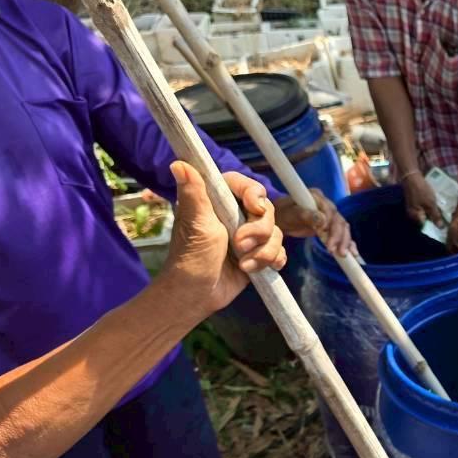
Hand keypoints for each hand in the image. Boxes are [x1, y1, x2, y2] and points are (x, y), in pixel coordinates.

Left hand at [158, 162, 284, 313]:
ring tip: (244, 264)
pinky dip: (272, 260)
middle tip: (239, 245)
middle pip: (266, 210)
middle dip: (258, 231)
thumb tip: (178, 163)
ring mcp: (248, 236)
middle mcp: (235, 216)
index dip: (254, 194)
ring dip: (264, 251)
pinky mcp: (257, 254)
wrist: (198, 294)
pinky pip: (279, 250)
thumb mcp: (196, 222)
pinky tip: (257, 269)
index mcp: (218, 202)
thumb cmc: (191, 257)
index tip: (253, 207)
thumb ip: (193, 192)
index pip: (245, 185)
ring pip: (275, 233)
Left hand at [275, 189, 355, 257]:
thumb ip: (306, 215)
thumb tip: (323, 220)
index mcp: (318, 197)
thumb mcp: (291, 213)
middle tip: (334, 250)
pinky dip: (348, 243)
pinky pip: (342, 234)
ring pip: (343, 228)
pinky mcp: (331, 226)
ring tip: (342, 254)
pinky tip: (352, 253)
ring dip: (344, 241)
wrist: (282, 218)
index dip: (330, 222)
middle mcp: (327, 205)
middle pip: (339, 220)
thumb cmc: (284, 213)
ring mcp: (331, 216)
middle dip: (339, 236)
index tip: (324, 233)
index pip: (329, 210)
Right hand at [401, 170, 445, 228]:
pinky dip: (430, 207)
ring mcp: (413, 208)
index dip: (436, 226)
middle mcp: (412, 215)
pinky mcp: (415, 202)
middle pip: (426, 221)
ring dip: (433, 213)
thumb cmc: (421, 191)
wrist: (412, 176)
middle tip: (446, 218)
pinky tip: (437, 205)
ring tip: (444, 212)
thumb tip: (441, 228)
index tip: (445, 225)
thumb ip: (435, 216)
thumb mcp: (430, 204)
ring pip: (426, 214)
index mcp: (415, 217)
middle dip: (435, 219)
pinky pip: (424, 208)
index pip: (427, 227)